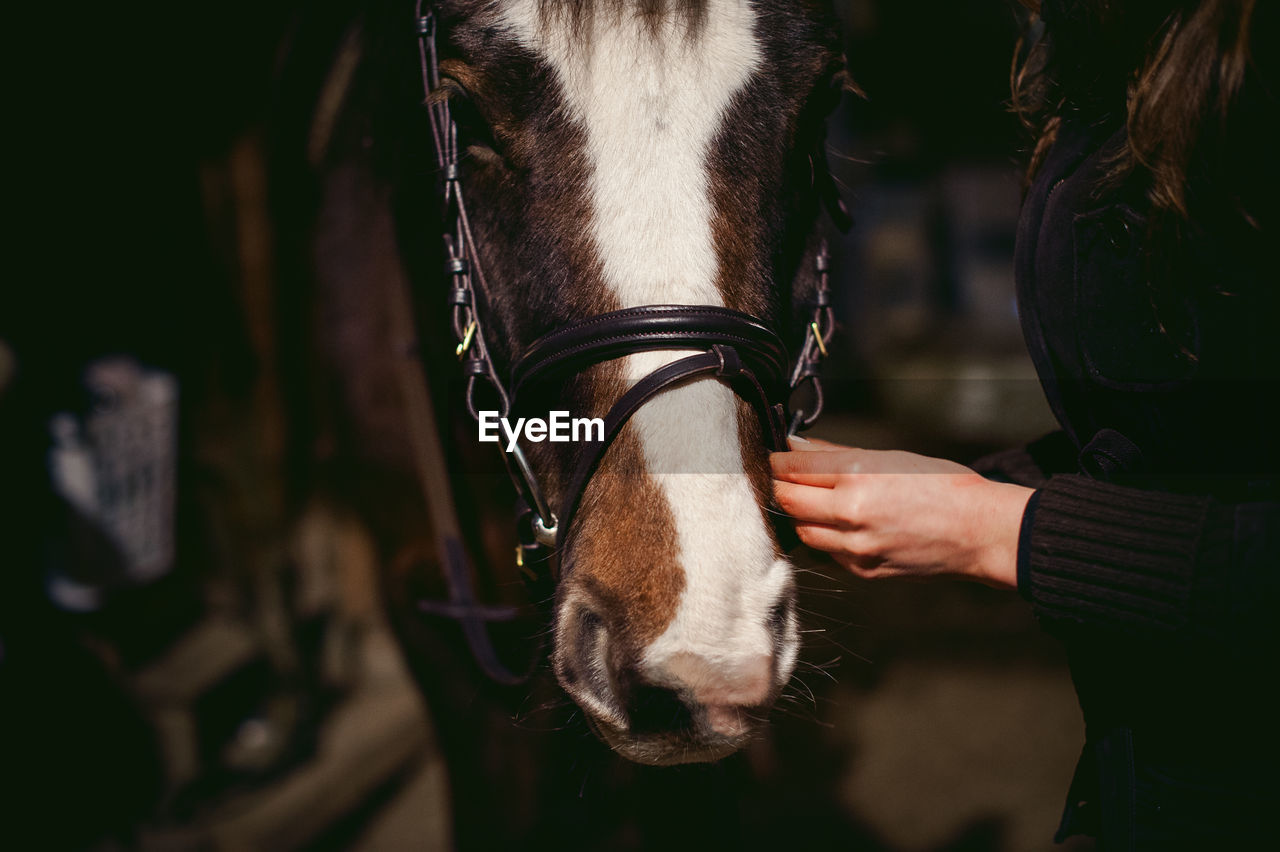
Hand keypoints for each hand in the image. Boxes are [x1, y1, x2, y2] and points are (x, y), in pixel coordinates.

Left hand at [770, 438, 1032, 588]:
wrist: (979, 531)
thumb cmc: (941, 485)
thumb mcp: (889, 456)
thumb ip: (835, 454)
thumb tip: (796, 446)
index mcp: (858, 475)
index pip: (793, 468)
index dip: (776, 460)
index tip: (772, 455)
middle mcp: (851, 513)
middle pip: (786, 500)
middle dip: (779, 486)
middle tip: (782, 477)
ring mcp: (855, 547)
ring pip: (800, 530)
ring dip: (797, 515)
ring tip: (809, 501)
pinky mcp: (862, 571)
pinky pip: (825, 552)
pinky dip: (822, 536)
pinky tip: (835, 525)